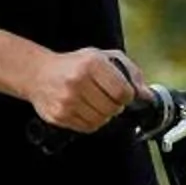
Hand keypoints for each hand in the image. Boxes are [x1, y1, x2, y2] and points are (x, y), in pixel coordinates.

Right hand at [27, 46, 147, 132]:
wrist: (38, 73)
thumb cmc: (74, 64)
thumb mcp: (102, 57)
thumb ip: (130, 71)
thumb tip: (147, 94)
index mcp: (91, 64)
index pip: (123, 91)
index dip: (127, 96)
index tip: (123, 94)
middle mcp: (77, 81)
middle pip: (112, 108)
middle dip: (115, 106)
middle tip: (108, 99)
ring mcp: (66, 100)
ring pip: (101, 120)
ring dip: (104, 115)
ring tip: (96, 104)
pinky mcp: (59, 115)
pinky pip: (87, 127)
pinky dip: (91, 122)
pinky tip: (85, 110)